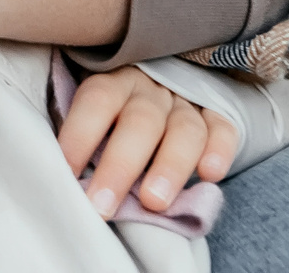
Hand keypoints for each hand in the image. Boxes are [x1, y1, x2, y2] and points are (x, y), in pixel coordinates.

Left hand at [55, 67, 237, 219]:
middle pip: (140, 121)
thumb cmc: (115, 118)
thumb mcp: (96, 118)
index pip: (97, 100)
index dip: (80, 135)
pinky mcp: (218, 115)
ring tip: (154, 202)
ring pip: (184, 128)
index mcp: (115, 82)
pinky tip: (210, 175)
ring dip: (170, 166)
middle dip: (120, 165)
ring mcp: (187, 100)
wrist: (164, 87)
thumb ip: (87, 142)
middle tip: (102, 205)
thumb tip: (65, 180)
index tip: (66, 175)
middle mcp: (152, 88)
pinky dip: (219, 150)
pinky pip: (223, 129)